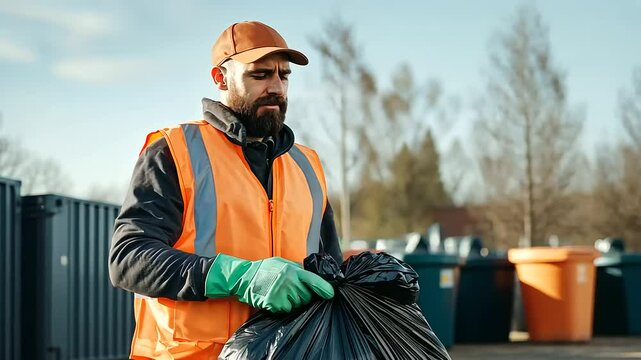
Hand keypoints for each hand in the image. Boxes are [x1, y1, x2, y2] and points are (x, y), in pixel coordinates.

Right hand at [205, 254, 333, 312]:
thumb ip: (299, 269)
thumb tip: (315, 276)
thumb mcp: (284, 263)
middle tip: (292, 288)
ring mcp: (282, 294)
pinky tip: (276, 298)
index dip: (325, 289)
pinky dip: (284, 306)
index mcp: (293, 271)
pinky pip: (287, 310)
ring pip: (298, 304)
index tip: (331, 294)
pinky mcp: (274, 304)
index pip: (315, 281)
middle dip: (304, 294)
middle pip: (307, 296)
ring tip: (282, 292)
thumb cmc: (266, 269)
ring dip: (294, 301)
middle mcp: (289, 282)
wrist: (245, 277)